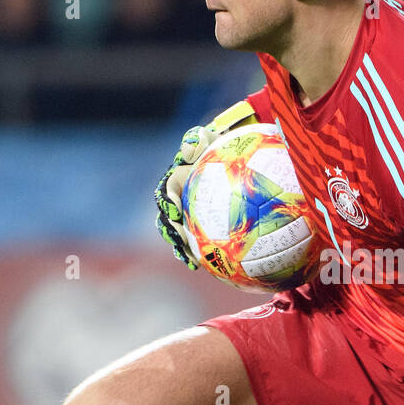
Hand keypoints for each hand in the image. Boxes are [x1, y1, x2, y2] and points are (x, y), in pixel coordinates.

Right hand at [154, 100, 256, 269]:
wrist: (236, 158)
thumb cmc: (223, 147)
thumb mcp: (212, 140)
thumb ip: (199, 140)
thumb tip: (187, 149)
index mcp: (179, 179)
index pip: (168, 191)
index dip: (168, 202)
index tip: (176, 212)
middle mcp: (179, 199)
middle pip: (168, 218)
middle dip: (171, 231)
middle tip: (181, 240)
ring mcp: (189, 214)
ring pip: (180, 233)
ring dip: (183, 248)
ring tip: (192, 260)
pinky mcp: (201, 226)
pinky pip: (200, 242)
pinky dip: (203, 253)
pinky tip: (212, 264)